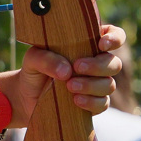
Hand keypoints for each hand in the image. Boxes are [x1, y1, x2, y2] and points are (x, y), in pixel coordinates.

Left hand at [9, 24, 124, 124]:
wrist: (26, 97)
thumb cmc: (34, 70)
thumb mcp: (33, 59)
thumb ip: (46, 58)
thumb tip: (66, 71)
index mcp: (87, 45)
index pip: (114, 36)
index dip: (115, 38)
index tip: (102, 44)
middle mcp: (96, 64)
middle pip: (114, 63)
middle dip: (98, 66)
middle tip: (77, 67)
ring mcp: (96, 85)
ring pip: (109, 85)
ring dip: (92, 85)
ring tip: (70, 86)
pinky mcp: (93, 104)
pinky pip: (103, 104)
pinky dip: (91, 102)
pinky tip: (76, 100)